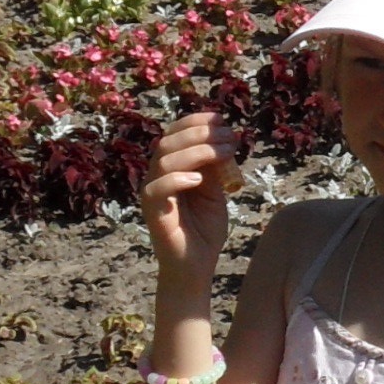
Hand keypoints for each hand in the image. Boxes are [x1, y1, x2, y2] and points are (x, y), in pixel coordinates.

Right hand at [141, 111, 238, 284]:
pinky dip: (177, 179)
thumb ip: (215, 166)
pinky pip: (156, 189)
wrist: (197, 264)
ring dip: (198, 150)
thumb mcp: (215, 190)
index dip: (195, 121)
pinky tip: (199, 179)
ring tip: (225, 152)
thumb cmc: (204, 228)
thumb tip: (225, 137)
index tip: (221, 118)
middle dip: (201, 133)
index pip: (174, 133)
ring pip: (164, 159)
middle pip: (169, 141)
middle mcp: (157, 176)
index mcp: (170, 167)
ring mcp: (152, 194)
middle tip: (230, 136)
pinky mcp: (153, 213)